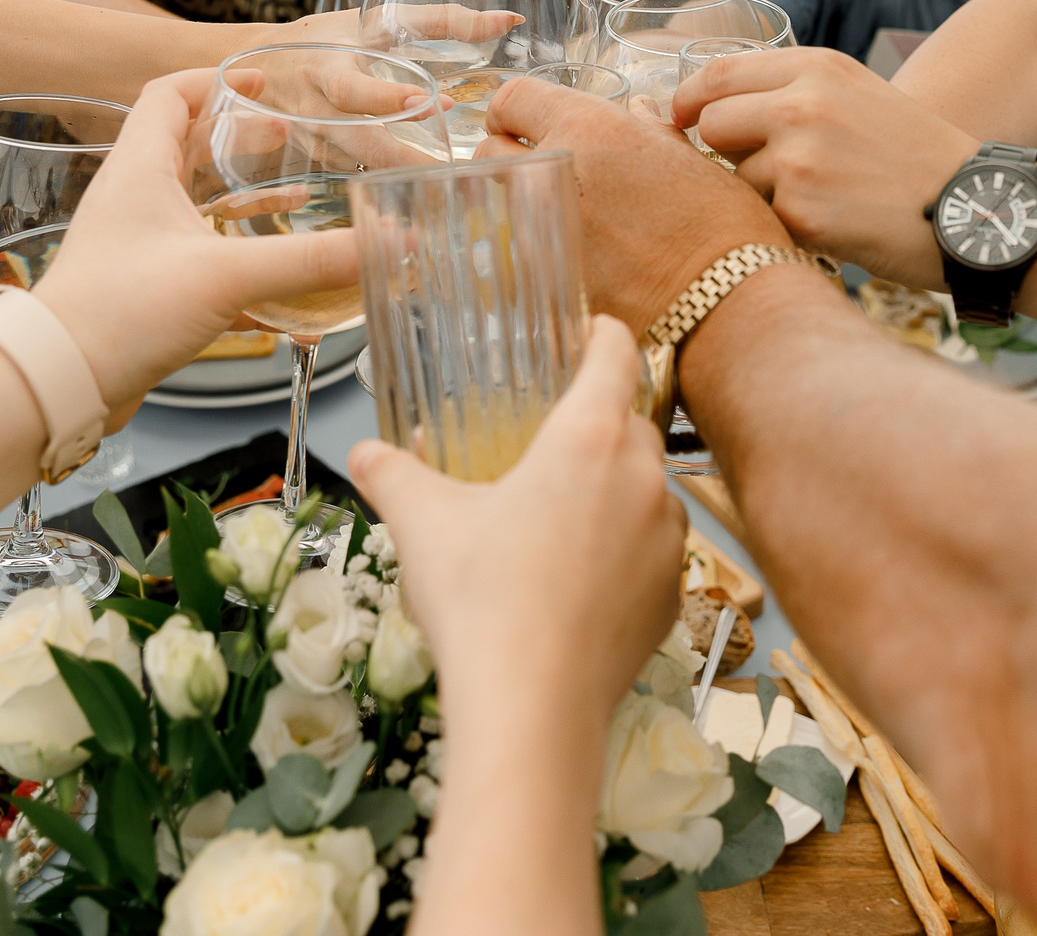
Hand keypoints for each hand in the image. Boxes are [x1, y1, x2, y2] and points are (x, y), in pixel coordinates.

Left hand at [33, 73, 360, 414]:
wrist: (60, 380)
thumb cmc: (121, 312)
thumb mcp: (227, 276)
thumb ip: (312, 260)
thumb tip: (391, 242)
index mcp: (139, 169)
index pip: (168, 95)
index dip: (214, 80)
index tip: (260, 83)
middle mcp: (131, 197)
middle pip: (184, 144)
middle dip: (240, 138)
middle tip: (288, 138)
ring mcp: (132, 242)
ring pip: (190, 199)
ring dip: (238, 193)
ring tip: (291, 195)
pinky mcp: (140, 284)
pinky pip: (191, 249)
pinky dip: (232, 247)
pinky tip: (269, 270)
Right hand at [350, 318, 683, 724]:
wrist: (532, 708)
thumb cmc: (479, 600)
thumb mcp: (422, 525)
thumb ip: (392, 474)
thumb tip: (363, 453)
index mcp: (589, 439)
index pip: (615, 356)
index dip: (601, 334)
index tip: (589, 328)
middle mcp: (644, 479)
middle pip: (632, 423)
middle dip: (598, 421)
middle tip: (552, 435)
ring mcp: (668, 542)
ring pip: (649, 490)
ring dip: (615, 489)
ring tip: (562, 513)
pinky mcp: (673, 598)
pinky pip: (654, 551)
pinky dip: (625, 549)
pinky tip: (579, 576)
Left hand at [481, 78, 789, 333]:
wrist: (729, 303)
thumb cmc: (723, 226)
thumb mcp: (690, 158)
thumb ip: (648, 130)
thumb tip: (636, 112)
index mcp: (588, 128)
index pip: (512, 100)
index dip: (513, 111)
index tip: (522, 125)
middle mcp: (554, 172)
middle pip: (489, 154)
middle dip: (507, 158)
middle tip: (540, 170)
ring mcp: (541, 230)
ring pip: (499, 206)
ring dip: (520, 205)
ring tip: (563, 216)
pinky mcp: (543, 280)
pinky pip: (516, 253)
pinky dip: (533, 249)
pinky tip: (571, 256)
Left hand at [674, 47, 976, 288]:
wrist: (977, 210)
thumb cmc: (917, 158)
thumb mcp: (859, 97)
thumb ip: (791, 93)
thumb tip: (708, 110)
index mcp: (817, 69)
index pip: (718, 74)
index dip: (689, 99)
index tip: (679, 119)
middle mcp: (802, 104)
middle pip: (712, 124)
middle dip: (725, 152)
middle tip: (767, 172)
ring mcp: (799, 159)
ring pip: (735, 180)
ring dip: (761, 196)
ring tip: (823, 201)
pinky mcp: (802, 213)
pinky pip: (761, 220)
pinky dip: (785, 228)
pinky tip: (832, 226)